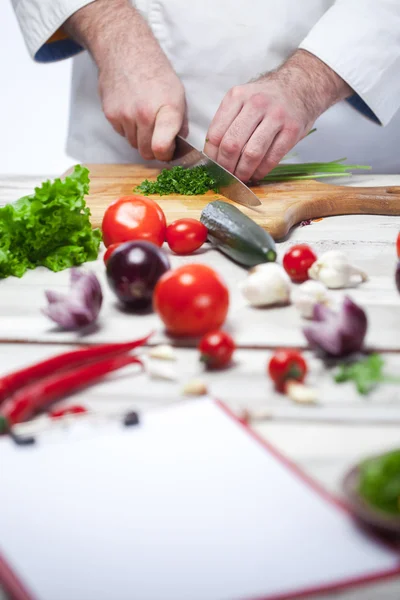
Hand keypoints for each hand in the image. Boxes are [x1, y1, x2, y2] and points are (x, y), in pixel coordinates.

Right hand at [65, 0, 186, 161]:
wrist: (126, 51)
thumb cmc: (156, 73)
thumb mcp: (177, 95)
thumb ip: (180, 123)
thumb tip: (179, 146)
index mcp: (166, 110)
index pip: (161, 147)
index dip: (165, 156)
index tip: (168, 151)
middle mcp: (144, 114)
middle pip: (146, 152)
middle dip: (153, 150)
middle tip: (157, 138)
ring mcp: (125, 115)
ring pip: (133, 144)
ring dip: (139, 138)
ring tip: (144, 119)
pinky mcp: (110, 115)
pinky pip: (122, 134)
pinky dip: (128, 129)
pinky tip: (132, 112)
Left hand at [204, 50, 350, 181]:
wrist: (300, 85)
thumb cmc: (267, 99)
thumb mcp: (243, 100)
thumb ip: (228, 122)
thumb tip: (213, 156)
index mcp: (237, 96)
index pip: (216, 134)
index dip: (212, 156)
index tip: (213, 166)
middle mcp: (256, 104)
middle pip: (231, 145)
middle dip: (226, 167)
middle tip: (226, 176)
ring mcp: (276, 116)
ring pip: (251, 154)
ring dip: (243, 172)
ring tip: (241, 177)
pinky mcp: (292, 130)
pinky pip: (271, 158)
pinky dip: (261, 171)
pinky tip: (256, 173)